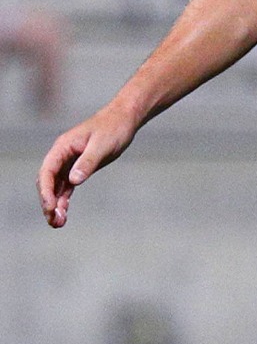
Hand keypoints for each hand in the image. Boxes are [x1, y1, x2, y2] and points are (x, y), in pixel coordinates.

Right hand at [37, 104, 138, 227]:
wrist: (124, 119)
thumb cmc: (113, 128)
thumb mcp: (102, 145)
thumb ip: (87, 162)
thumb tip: (73, 180)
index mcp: (63, 147)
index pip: (47, 171)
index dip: (46, 191)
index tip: (50, 207)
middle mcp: (62, 155)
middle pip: (47, 181)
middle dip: (48, 202)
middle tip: (54, 221)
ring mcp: (69, 162)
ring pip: (55, 186)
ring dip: (55, 204)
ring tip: (58, 223)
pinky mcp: (78, 168)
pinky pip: (66, 186)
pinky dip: (64, 199)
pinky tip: (64, 213)